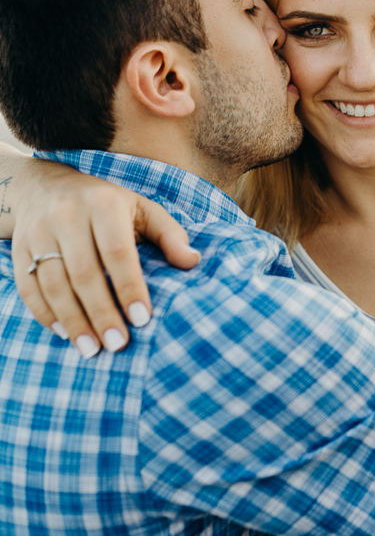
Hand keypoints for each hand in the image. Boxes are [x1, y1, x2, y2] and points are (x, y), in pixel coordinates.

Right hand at [12, 161, 199, 353]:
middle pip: (84, 273)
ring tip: (92, 349)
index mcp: (103, 205)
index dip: (130, 287)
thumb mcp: (141, 209)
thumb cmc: (106, 204)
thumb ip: (168, 234)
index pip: (117, 252)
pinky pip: (28, 287)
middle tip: (118, 344)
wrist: (45, 185)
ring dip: (73, 321)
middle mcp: (67, 216)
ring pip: (54, 284)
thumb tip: (193, 262)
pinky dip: (45, 314)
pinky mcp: (19, 248)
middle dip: (102, 313)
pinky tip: (64, 333)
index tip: (142, 319)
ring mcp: (39, 232)